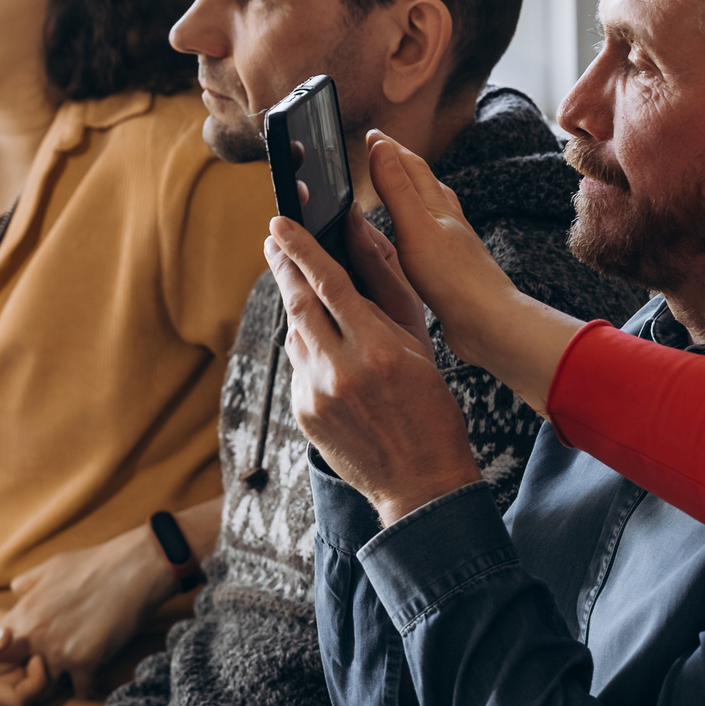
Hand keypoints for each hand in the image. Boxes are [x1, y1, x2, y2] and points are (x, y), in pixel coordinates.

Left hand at [0, 526, 173, 694]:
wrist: (134, 567)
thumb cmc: (94, 563)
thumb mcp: (51, 566)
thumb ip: (26, 584)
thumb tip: (15, 591)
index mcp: (24, 615)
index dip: (2, 660)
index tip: (18, 660)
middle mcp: (36, 637)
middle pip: (16, 678)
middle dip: (27, 680)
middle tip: (45, 674)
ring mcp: (60, 652)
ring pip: (48, 689)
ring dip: (59, 684)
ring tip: (72, 674)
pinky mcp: (88, 663)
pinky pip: (82, 691)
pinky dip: (90, 686)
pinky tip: (97, 674)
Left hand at [267, 215, 484, 529]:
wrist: (421, 482)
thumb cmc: (431, 409)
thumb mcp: (419, 349)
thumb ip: (383, 303)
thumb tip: (352, 259)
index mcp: (377, 348)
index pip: (329, 283)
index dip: (301, 249)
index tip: (280, 223)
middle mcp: (339, 370)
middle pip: (298, 304)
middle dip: (283, 268)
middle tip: (273, 242)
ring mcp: (316, 395)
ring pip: (295, 336)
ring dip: (297, 312)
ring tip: (303, 293)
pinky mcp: (303, 415)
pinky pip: (298, 369)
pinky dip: (308, 353)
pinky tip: (324, 353)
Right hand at [365, 132, 584, 412]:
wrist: (488, 323)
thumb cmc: (455, 278)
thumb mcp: (416, 226)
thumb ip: (396, 187)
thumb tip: (380, 145)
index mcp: (439, 207)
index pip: (412, 166)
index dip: (390, 148)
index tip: (372, 134)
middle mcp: (449, 221)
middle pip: (425, 183)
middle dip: (403, 164)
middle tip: (382, 153)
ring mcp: (453, 247)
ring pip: (432, 211)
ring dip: (414, 195)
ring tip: (400, 191)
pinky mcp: (452, 272)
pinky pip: (431, 240)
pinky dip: (419, 229)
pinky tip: (417, 241)